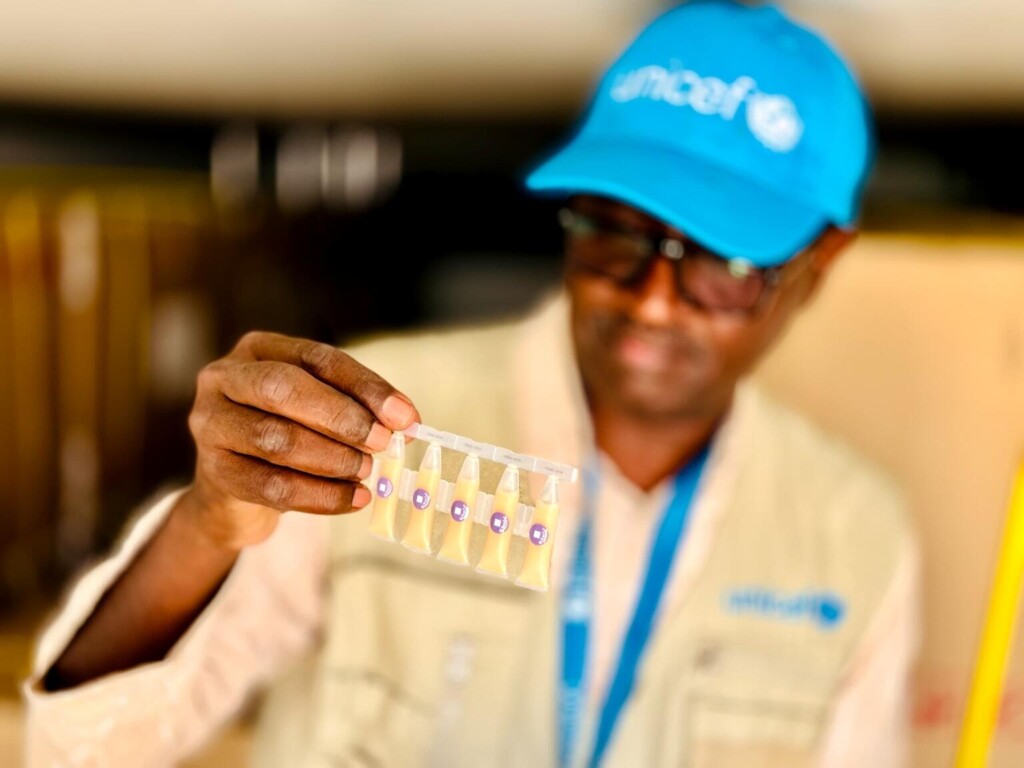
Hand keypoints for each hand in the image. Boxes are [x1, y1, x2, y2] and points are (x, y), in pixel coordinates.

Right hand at [178, 331, 418, 549]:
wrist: (234, 488)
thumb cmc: (286, 433)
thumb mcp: (317, 409)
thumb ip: (356, 407)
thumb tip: (406, 422)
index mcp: (258, 349)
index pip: (317, 358)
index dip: (364, 387)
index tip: (405, 416)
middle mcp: (224, 378)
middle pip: (285, 390)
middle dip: (342, 418)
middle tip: (382, 442)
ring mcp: (211, 425)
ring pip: (277, 440)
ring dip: (334, 459)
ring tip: (367, 471)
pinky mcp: (215, 472)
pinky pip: (273, 487)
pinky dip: (322, 496)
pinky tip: (354, 499)